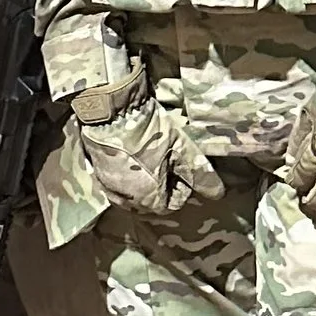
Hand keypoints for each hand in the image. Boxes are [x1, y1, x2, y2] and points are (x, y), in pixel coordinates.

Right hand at [69, 70, 224, 216]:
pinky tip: (131, 155)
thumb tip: (219, 195)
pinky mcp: (97, 173)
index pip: (171, 205)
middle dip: (162, 185)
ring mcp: (108, 187)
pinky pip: (116, 182)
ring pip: (133, 192)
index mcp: (149, 200)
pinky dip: (126, 174)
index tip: (180, 165)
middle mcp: (126, 200)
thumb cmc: (151, 132)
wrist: (112, 110)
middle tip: (166, 159)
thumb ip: (201, 175)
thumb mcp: (183, 150)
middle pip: (151, 201)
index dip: (181, 186)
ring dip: (143, 181)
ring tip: (150, 156)